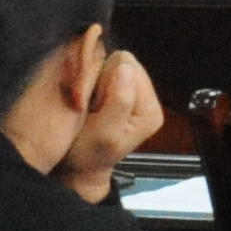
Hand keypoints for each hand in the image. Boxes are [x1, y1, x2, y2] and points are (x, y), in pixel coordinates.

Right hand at [68, 48, 163, 201]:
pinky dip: (95, 83)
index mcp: (150, 111)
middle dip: (102, 81)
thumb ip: (119, 101)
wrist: (80, 166)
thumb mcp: (104, 133)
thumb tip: (126, 68)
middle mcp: (149, 100)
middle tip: (93, 108)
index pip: (130, 69)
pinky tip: (93, 104)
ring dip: (97, 82)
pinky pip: (106, 71)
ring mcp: (137, 94)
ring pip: (113, 64)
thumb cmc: (88, 154)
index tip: (96, 106)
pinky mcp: (123, 91)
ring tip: (93, 107)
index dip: (105, 83)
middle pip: (124, 63)